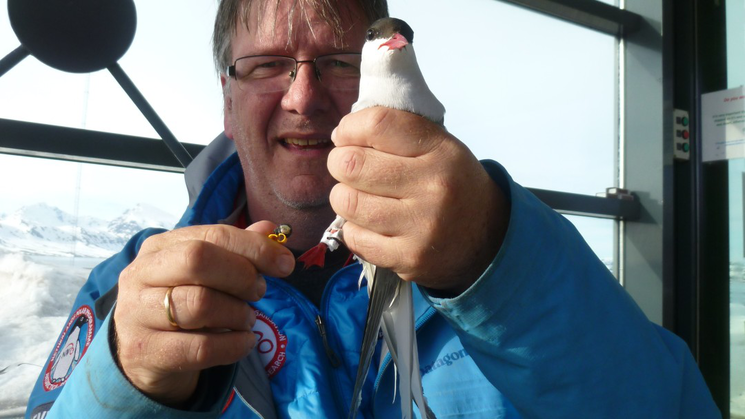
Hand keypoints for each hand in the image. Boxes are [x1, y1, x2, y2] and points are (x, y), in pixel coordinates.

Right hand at [113, 221, 294, 405]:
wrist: (142, 354)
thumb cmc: (179, 302)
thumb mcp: (202, 273)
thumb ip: (234, 249)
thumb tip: (269, 229)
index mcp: (159, 247)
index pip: (213, 234)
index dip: (254, 248)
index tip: (284, 264)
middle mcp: (141, 274)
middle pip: (198, 260)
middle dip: (242, 276)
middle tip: (258, 292)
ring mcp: (137, 313)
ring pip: (200, 304)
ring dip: (238, 313)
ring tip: (246, 319)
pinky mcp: (147, 351)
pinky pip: (202, 347)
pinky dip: (234, 345)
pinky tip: (244, 342)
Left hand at [327, 107, 508, 294]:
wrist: (488, 239)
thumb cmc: (452, 184)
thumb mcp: (440, 147)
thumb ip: (397, 132)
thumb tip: (342, 134)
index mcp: (441, 151)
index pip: (378, 125)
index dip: (350, 127)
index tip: (346, 136)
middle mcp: (433, 187)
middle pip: (352, 164)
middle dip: (340, 163)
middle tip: (349, 168)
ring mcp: (421, 226)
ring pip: (347, 202)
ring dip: (344, 197)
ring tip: (358, 197)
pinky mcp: (408, 258)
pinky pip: (354, 238)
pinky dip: (354, 229)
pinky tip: (370, 225)